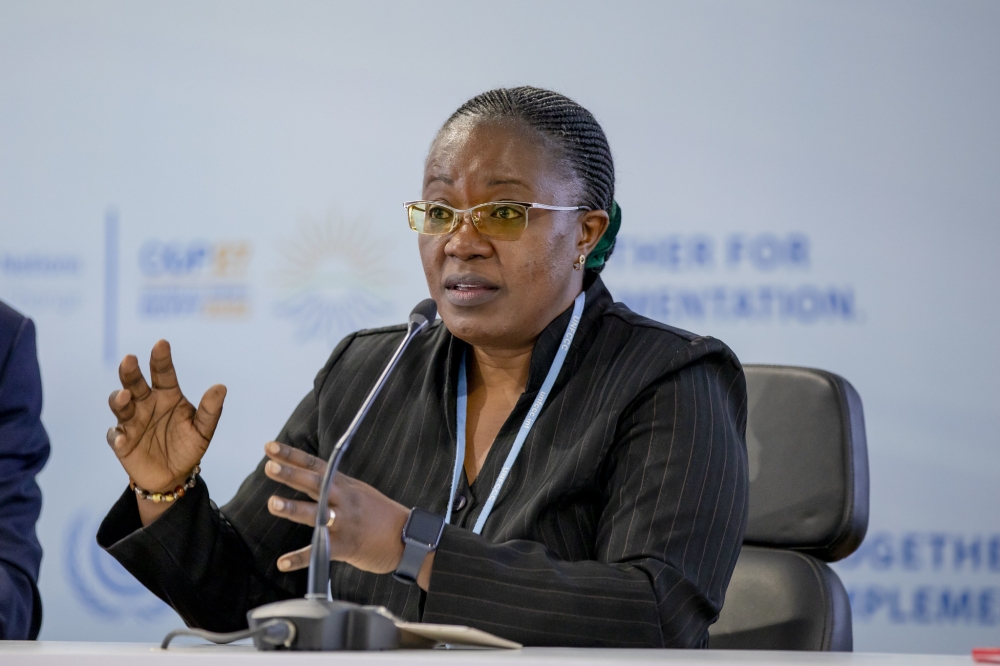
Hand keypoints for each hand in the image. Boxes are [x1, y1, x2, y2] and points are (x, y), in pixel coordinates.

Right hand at [106, 340, 225, 500]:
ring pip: (120, 404)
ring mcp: (132, 421)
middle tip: (130, 359)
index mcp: (168, 395)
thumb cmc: (188, 445)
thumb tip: (221, 387)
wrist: (175, 475)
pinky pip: (115, 436)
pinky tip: (122, 437)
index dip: (161, 358)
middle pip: (135, 383)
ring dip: (120, 399)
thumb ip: (210, 410)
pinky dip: (117, 435)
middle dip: (130, 371)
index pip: (163, 373)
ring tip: (126, 396)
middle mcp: (146, 403)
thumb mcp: (203, 429)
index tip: (161, 343)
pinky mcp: (122, 441)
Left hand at [262, 441, 432, 588]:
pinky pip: (320, 552)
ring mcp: (345, 523)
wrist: (409, 538)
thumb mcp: (359, 491)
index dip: (292, 456)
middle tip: (270, 467)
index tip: (270, 447)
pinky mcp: (347, 546)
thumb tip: (308, 475)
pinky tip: (283, 563)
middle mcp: (344, 500)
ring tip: (273, 503)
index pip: (315, 466)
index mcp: (345, 485)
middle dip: (292, 475)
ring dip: (294, 509)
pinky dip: (300, 558)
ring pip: (317, 514)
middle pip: (315, 484)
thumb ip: (334, 485)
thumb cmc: (380, 514)